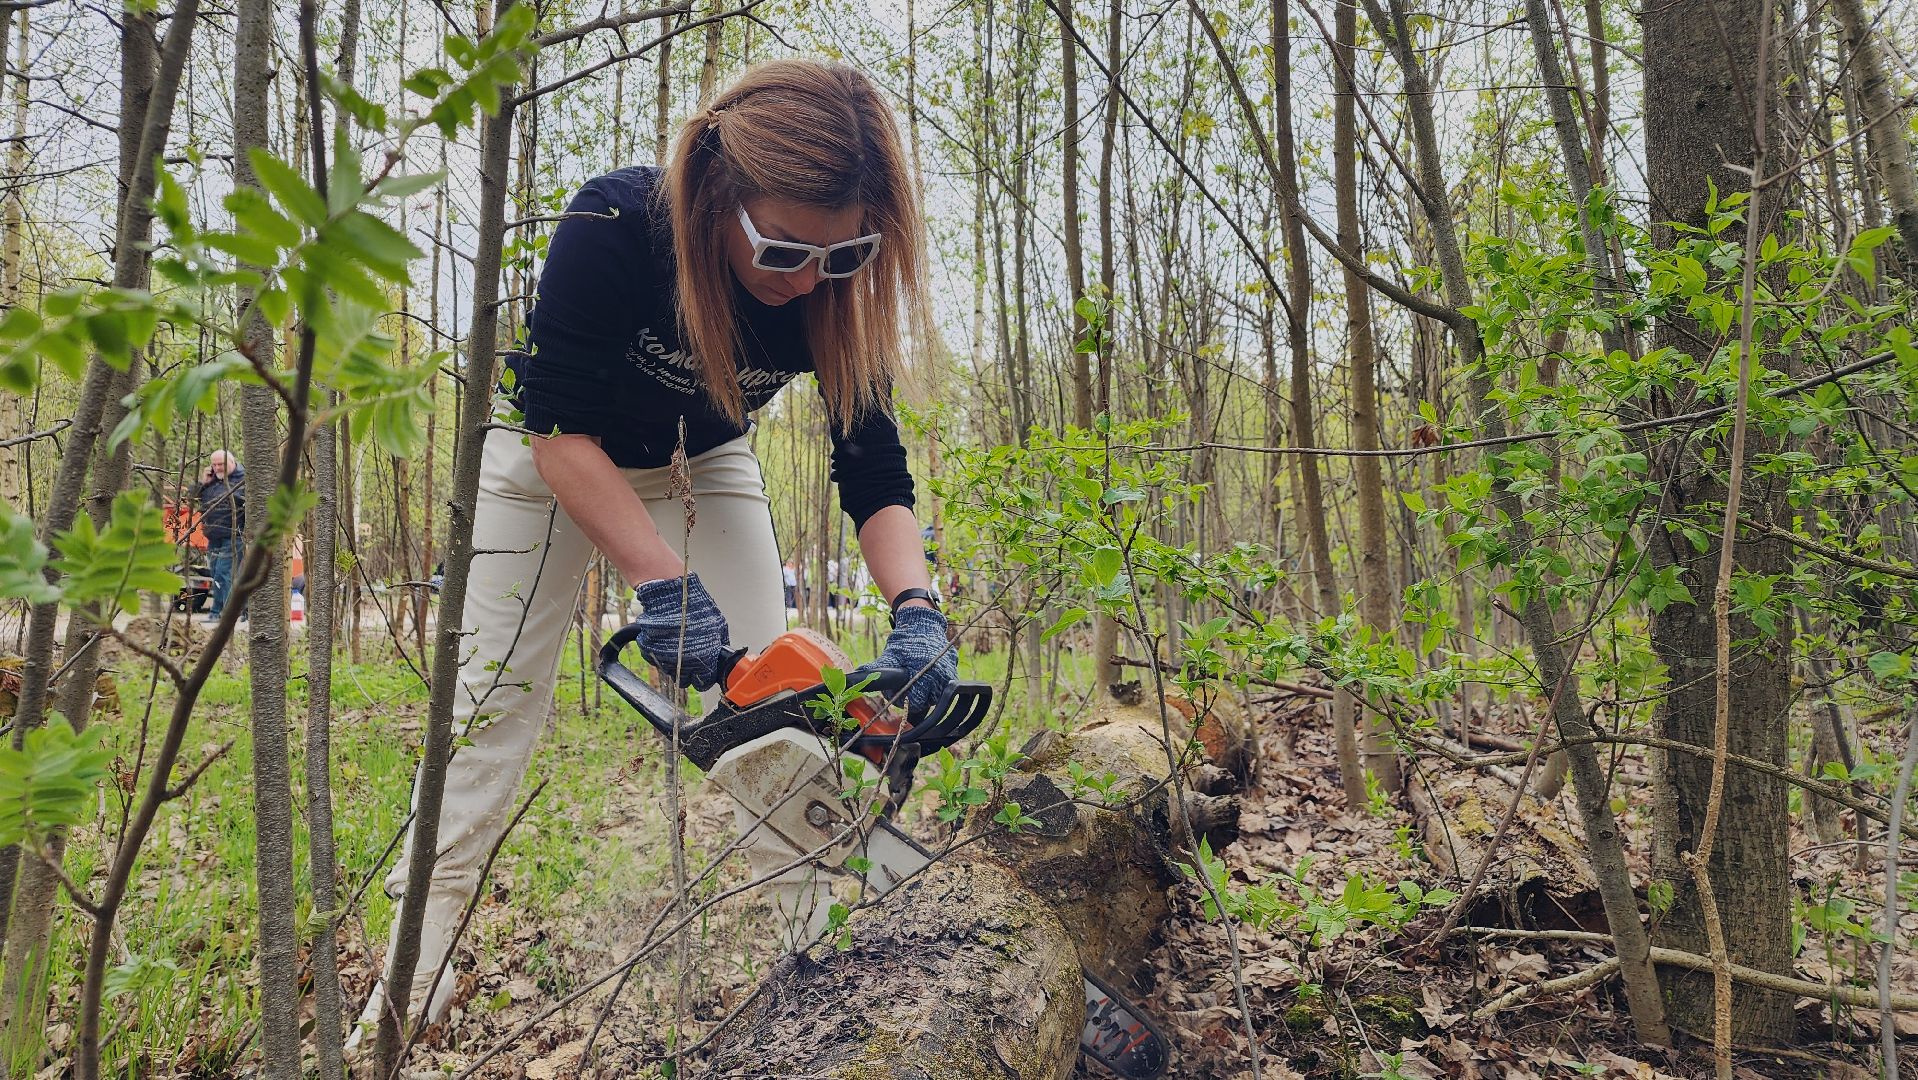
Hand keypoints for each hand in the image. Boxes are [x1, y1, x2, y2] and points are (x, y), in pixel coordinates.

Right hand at [631, 573, 734, 688]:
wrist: (670, 594)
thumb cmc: (695, 607)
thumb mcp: (718, 624)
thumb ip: (720, 643)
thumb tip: (723, 651)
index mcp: (703, 660)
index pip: (704, 683)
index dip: (704, 678)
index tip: (704, 672)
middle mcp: (683, 664)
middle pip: (685, 681)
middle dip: (689, 673)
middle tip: (691, 660)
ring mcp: (664, 659)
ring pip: (670, 671)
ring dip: (674, 663)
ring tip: (678, 646)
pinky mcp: (649, 651)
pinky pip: (656, 659)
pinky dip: (660, 653)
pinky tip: (666, 640)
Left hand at [859, 605, 956, 715]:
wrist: (923, 624)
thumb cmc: (905, 641)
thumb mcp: (890, 655)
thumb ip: (875, 669)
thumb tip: (857, 675)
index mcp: (925, 672)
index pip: (916, 702)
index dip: (905, 699)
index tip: (900, 693)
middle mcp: (941, 675)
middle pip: (927, 701)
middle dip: (915, 696)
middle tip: (906, 686)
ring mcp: (949, 672)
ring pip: (936, 696)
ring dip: (925, 692)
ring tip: (916, 680)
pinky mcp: (953, 669)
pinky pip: (943, 686)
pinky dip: (934, 684)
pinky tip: (925, 676)